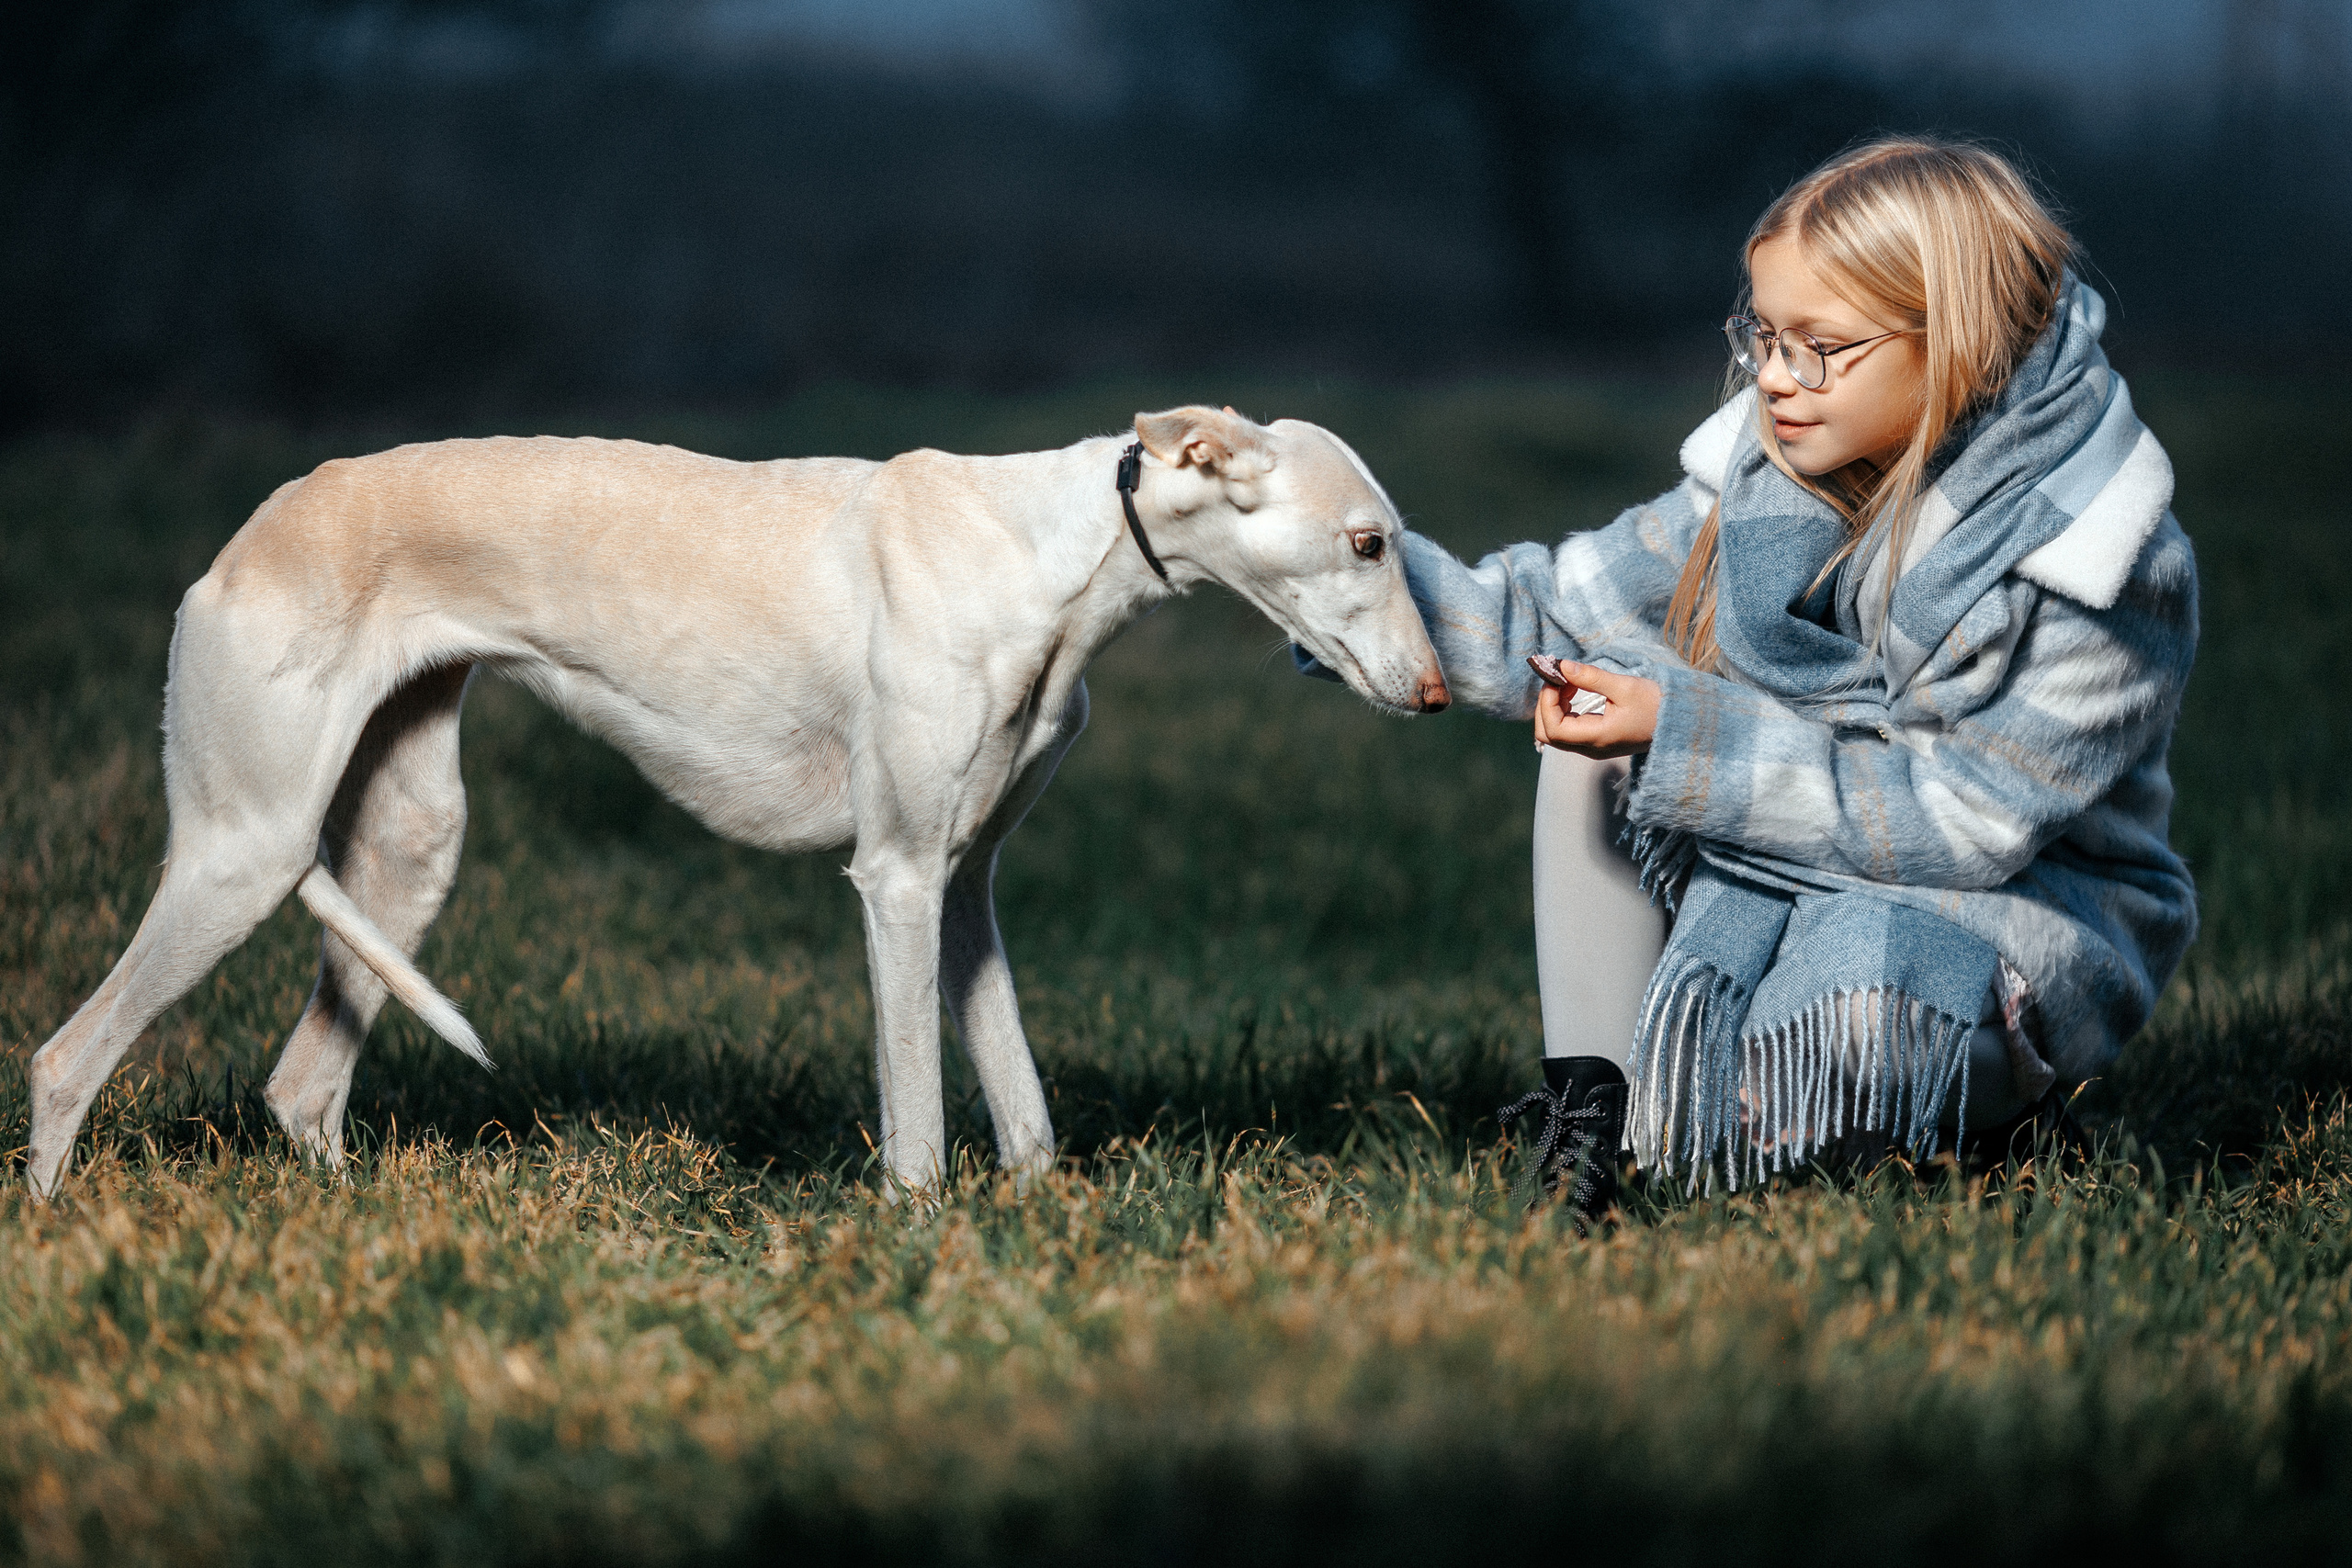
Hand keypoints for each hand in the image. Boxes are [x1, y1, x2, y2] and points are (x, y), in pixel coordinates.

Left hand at [1534, 661, 1659, 759]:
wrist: (1680, 722)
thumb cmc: (1657, 705)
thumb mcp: (1625, 687)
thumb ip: (1592, 677)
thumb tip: (1563, 666)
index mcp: (1597, 738)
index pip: (1553, 729)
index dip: (1546, 703)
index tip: (1555, 678)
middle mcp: (1591, 748)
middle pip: (1548, 734)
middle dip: (1546, 705)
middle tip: (1559, 679)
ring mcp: (1593, 746)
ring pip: (1556, 732)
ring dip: (1554, 706)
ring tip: (1570, 681)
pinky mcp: (1597, 740)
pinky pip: (1569, 728)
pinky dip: (1564, 709)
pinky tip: (1575, 690)